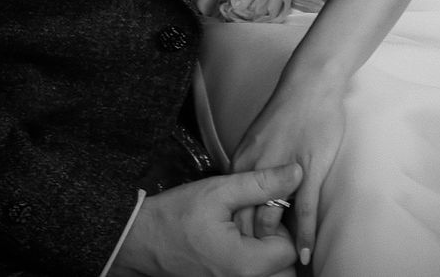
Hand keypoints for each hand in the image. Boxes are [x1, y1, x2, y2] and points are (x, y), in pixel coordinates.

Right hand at [109, 161, 300, 276]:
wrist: (142, 239)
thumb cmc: (178, 214)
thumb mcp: (220, 190)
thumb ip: (262, 183)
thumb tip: (298, 172)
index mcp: (244, 264)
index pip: (288, 249)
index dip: (279, 225)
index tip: (258, 210)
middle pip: (284, 271)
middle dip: (276, 245)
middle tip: (254, 223)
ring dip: (266, 258)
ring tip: (245, 235)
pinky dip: (252, 266)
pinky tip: (236, 246)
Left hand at [229, 74, 345, 268]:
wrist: (309, 84)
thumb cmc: (288, 110)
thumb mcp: (258, 139)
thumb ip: (252, 166)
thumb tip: (247, 190)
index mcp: (242, 161)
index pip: (230, 207)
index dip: (233, 232)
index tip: (233, 252)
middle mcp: (255, 168)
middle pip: (246, 218)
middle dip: (249, 247)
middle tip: (255, 267)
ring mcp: (280, 170)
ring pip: (272, 218)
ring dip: (277, 247)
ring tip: (281, 267)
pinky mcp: (307, 169)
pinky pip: (304, 210)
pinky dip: (305, 235)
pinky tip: (306, 253)